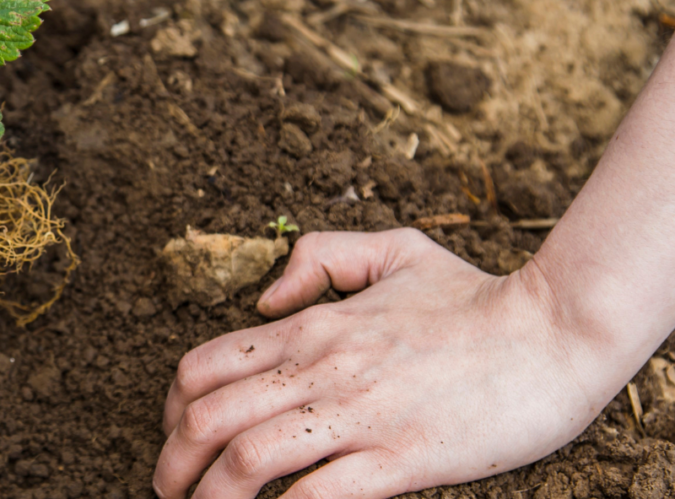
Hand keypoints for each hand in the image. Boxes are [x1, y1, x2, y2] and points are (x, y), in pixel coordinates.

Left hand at [153, 229, 612, 498]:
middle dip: (172, 463)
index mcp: (312, 326)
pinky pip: (317, 495)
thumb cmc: (475, 294)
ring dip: (212, 498)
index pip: (203, 366)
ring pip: (247, 459)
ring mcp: (357, 414)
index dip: (171, 408)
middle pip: (208, 418)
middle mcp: (320, 368)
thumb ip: (320, 257)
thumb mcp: (392, 249)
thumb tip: (266, 299)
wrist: (554, 331)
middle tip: (168, 492)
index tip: (174, 436)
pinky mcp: (401, 459)